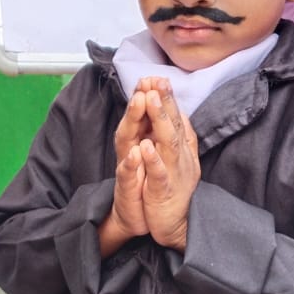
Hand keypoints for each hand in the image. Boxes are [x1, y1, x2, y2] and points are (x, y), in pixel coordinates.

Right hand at [99, 92, 150, 255]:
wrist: (139, 217)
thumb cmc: (147, 183)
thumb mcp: (156, 155)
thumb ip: (158, 131)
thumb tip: (168, 108)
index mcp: (141, 140)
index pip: (145, 113)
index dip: (150, 94)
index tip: (157, 76)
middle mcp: (130, 148)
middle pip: (133, 119)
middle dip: (140, 99)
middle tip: (147, 81)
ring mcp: (126, 166)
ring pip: (126, 139)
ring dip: (133, 119)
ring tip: (140, 101)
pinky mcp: (125, 187)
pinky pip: (126, 173)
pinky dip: (132, 162)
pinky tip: (137, 151)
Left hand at [139, 86, 200, 250]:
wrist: (174, 226)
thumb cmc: (170, 190)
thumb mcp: (173, 160)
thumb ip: (176, 137)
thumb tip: (179, 113)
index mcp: (180, 148)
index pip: (175, 118)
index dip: (167, 97)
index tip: (159, 77)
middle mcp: (180, 156)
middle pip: (174, 123)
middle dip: (165, 100)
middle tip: (157, 79)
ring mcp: (174, 172)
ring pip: (168, 142)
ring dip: (160, 120)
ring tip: (151, 99)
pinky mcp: (164, 191)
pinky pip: (158, 173)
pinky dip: (153, 159)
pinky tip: (145, 146)